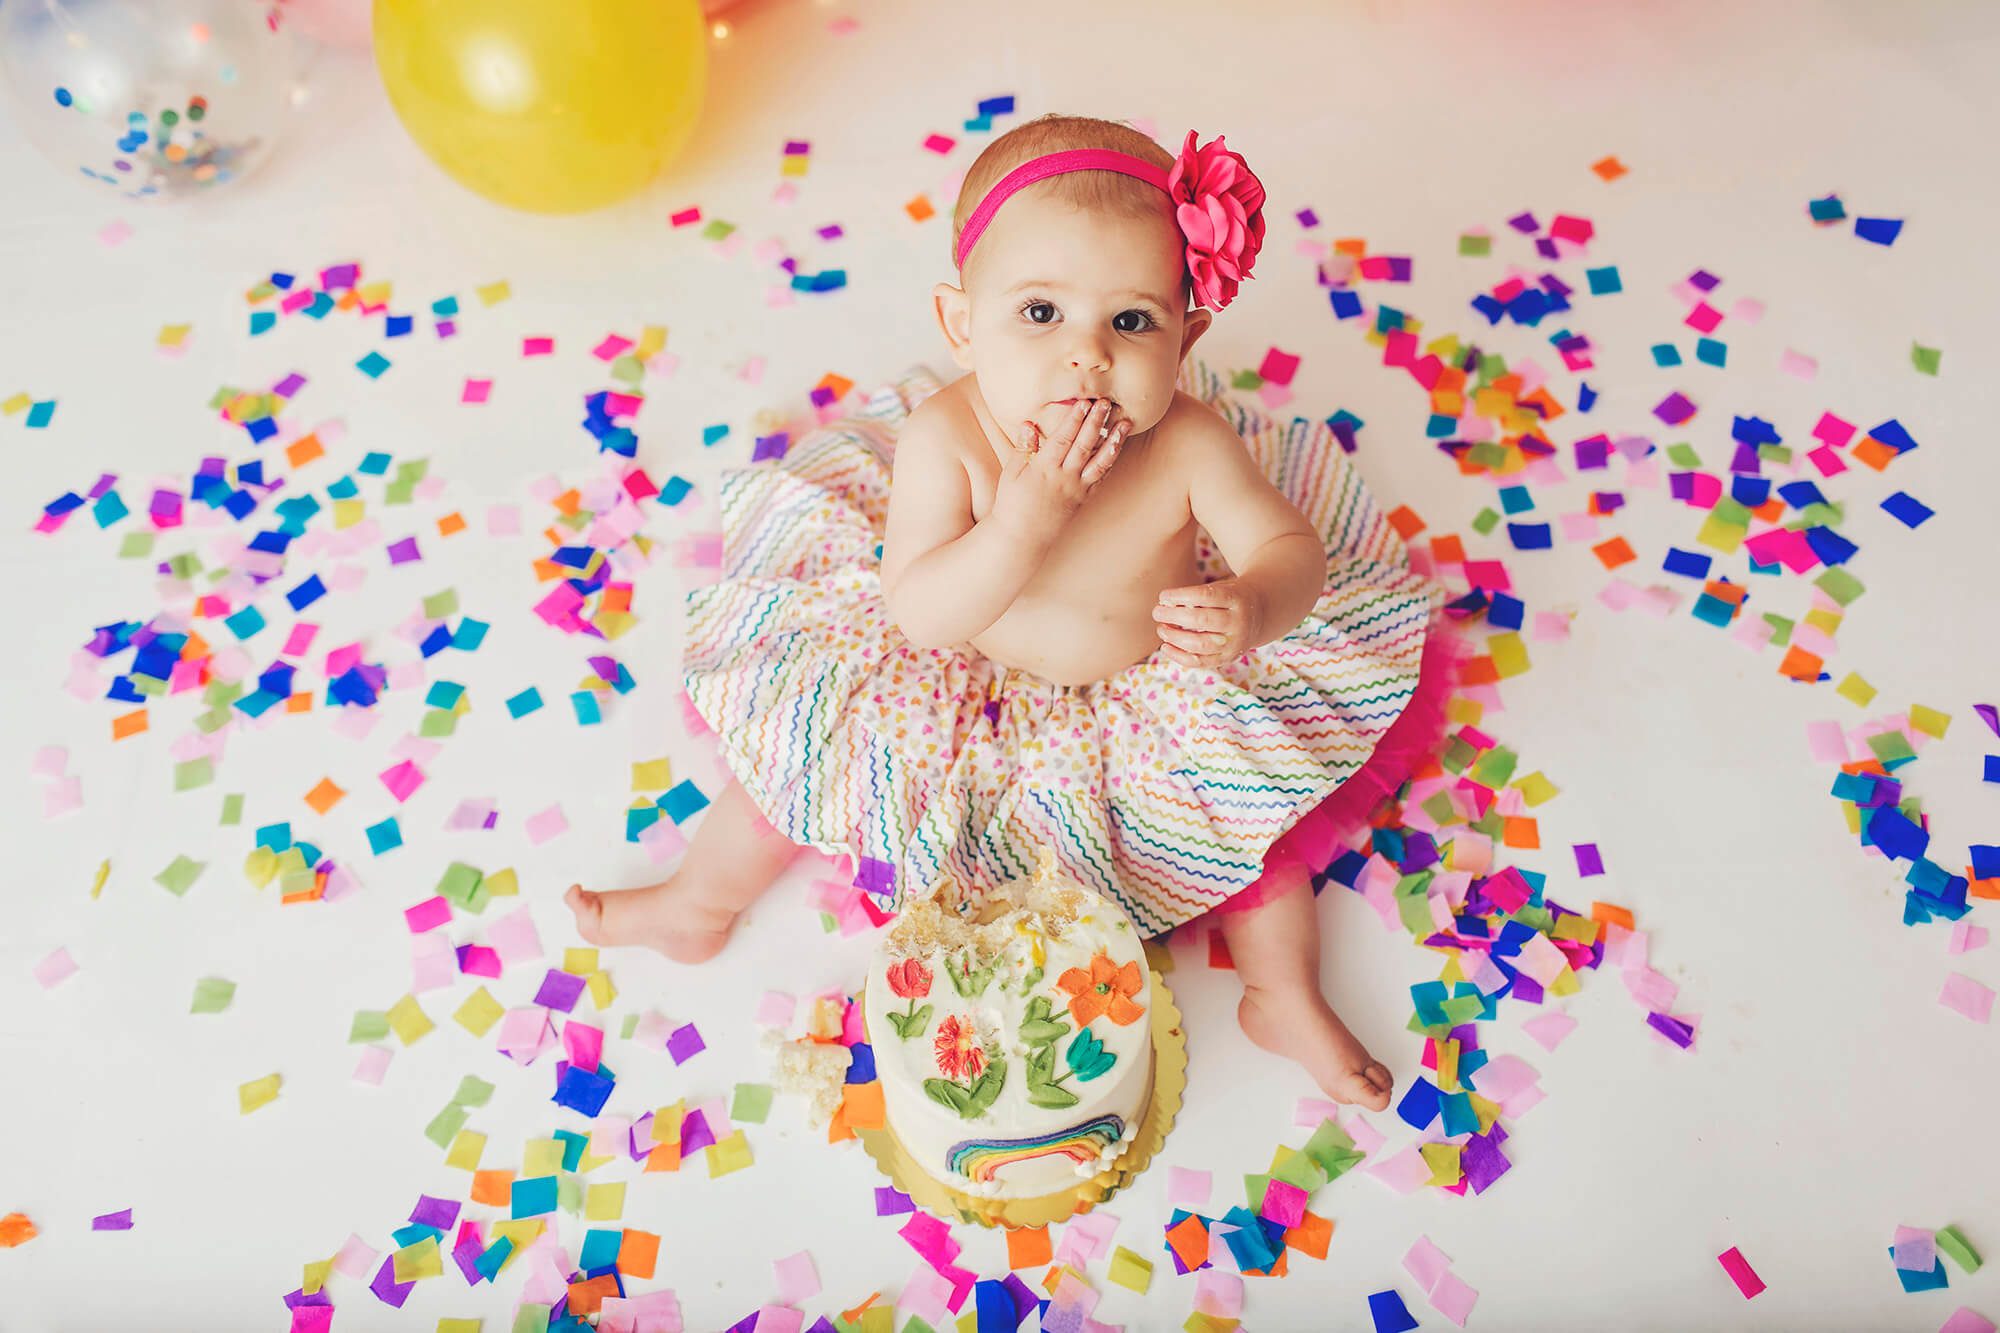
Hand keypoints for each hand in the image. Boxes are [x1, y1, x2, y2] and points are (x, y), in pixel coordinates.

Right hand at [992, 398, 1126, 532]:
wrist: (1023, 538)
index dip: (1074, 420)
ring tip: (1125, 424)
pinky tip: (1118, 447)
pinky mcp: (1083, 498)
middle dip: (1096, 422)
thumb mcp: (1011, 474)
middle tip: (1106, 404)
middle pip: (1084, 445)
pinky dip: (1111, 461)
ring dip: (1114, 441)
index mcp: (1044, 468)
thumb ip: (1023, 448)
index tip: (1083, 403)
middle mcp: (1063, 477)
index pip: (1062, 439)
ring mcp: (1076, 488)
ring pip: (1100, 461)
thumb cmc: (1012, 504)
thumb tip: (1028, 424)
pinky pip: (1101, 477)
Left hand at [1151, 577, 1266, 669]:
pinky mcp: (1228, 658)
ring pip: (1200, 644)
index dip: (1181, 596)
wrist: (1260, 614)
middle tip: (1157, 612)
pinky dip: (1179, 656)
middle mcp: (1238, 621)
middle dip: (1174, 616)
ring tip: (1161, 629)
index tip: (1163, 596)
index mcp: (1237, 598)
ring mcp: (1235, 642)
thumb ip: (1197, 596)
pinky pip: (1201, 662)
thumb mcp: (1222, 588)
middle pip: (1202, 620)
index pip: (1205, 596)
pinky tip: (1165, 647)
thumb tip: (1165, 606)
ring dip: (1175, 637)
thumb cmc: (1230, 597)